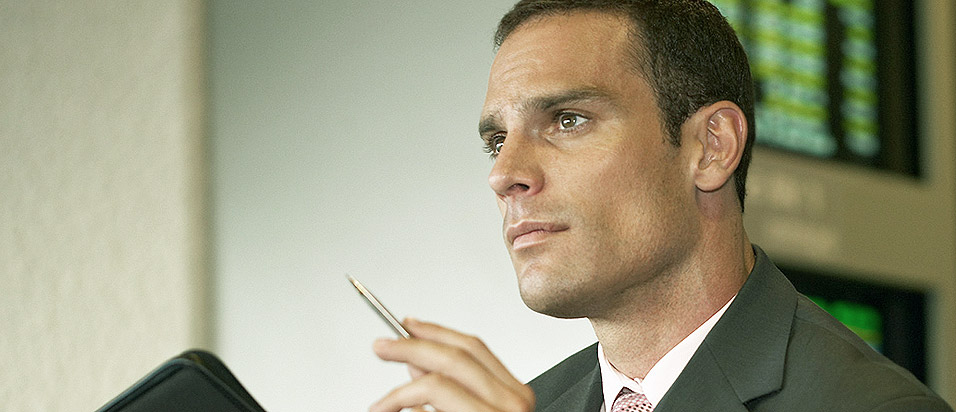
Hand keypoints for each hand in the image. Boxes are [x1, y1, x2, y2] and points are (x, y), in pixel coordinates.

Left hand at [370, 318, 534, 411]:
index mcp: (514, 393)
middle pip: (456, 356)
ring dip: (399, 388)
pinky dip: (403, 400)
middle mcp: (514, 401)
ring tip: (380, 403)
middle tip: (381, 346)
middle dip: (412, 346)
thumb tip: (415, 364)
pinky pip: (431, 399)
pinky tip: (390, 410)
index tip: (407, 324)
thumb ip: (447, 391)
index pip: (474, 347)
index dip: (436, 331)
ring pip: (439, 379)